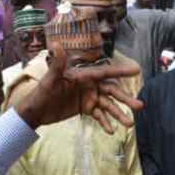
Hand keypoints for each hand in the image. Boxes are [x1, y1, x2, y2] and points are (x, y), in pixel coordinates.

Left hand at [16, 43, 142, 133]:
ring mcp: (88, 98)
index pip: (105, 73)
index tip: (136, 70)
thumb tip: (56, 44)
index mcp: (84, 76)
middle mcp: (89, 86)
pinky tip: (112, 131)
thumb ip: (57, 64)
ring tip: (130, 124)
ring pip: (108, 106)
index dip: (121, 72)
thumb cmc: (41, 92)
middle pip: (111, 92)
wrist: (35, 111)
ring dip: (119, 114)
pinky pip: (99, 116)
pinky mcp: (85, 109)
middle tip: (139, 106)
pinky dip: (105, 122)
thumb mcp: (50, 80)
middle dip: (125, 99)